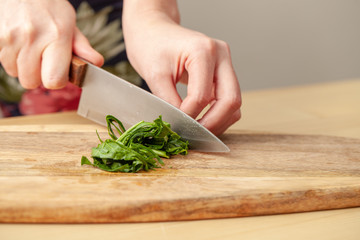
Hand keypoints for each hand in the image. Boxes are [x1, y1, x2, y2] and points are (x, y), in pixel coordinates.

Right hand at [0, 0, 102, 88]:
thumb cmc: (47, 6)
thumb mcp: (69, 22)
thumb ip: (81, 46)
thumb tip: (96, 62)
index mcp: (57, 35)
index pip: (54, 80)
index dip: (57, 81)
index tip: (58, 73)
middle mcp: (33, 37)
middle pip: (32, 82)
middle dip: (39, 76)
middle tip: (43, 60)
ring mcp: (12, 38)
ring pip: (16, 74)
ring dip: (24, 68)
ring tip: (30, 50)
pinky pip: (4, 64)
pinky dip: (12, 60)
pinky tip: (19, 45)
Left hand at [123, 0, 241, 135]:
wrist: (154, 31)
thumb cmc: (151, 45)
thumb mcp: (155, 75)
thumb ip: (169, 102)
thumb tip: (180, 126)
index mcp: (203, 51)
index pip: (202, 96)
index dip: (189, 116)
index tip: (175, 127)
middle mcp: (221, 55)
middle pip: (231, 100)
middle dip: (213, 124)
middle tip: (194, 137)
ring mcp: (225, 63)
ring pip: (234, 102)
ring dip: (219, 121)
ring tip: (197, 131)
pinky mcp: (223, 72)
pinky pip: (228, 98)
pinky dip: (218, 114)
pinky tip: (202, 121)